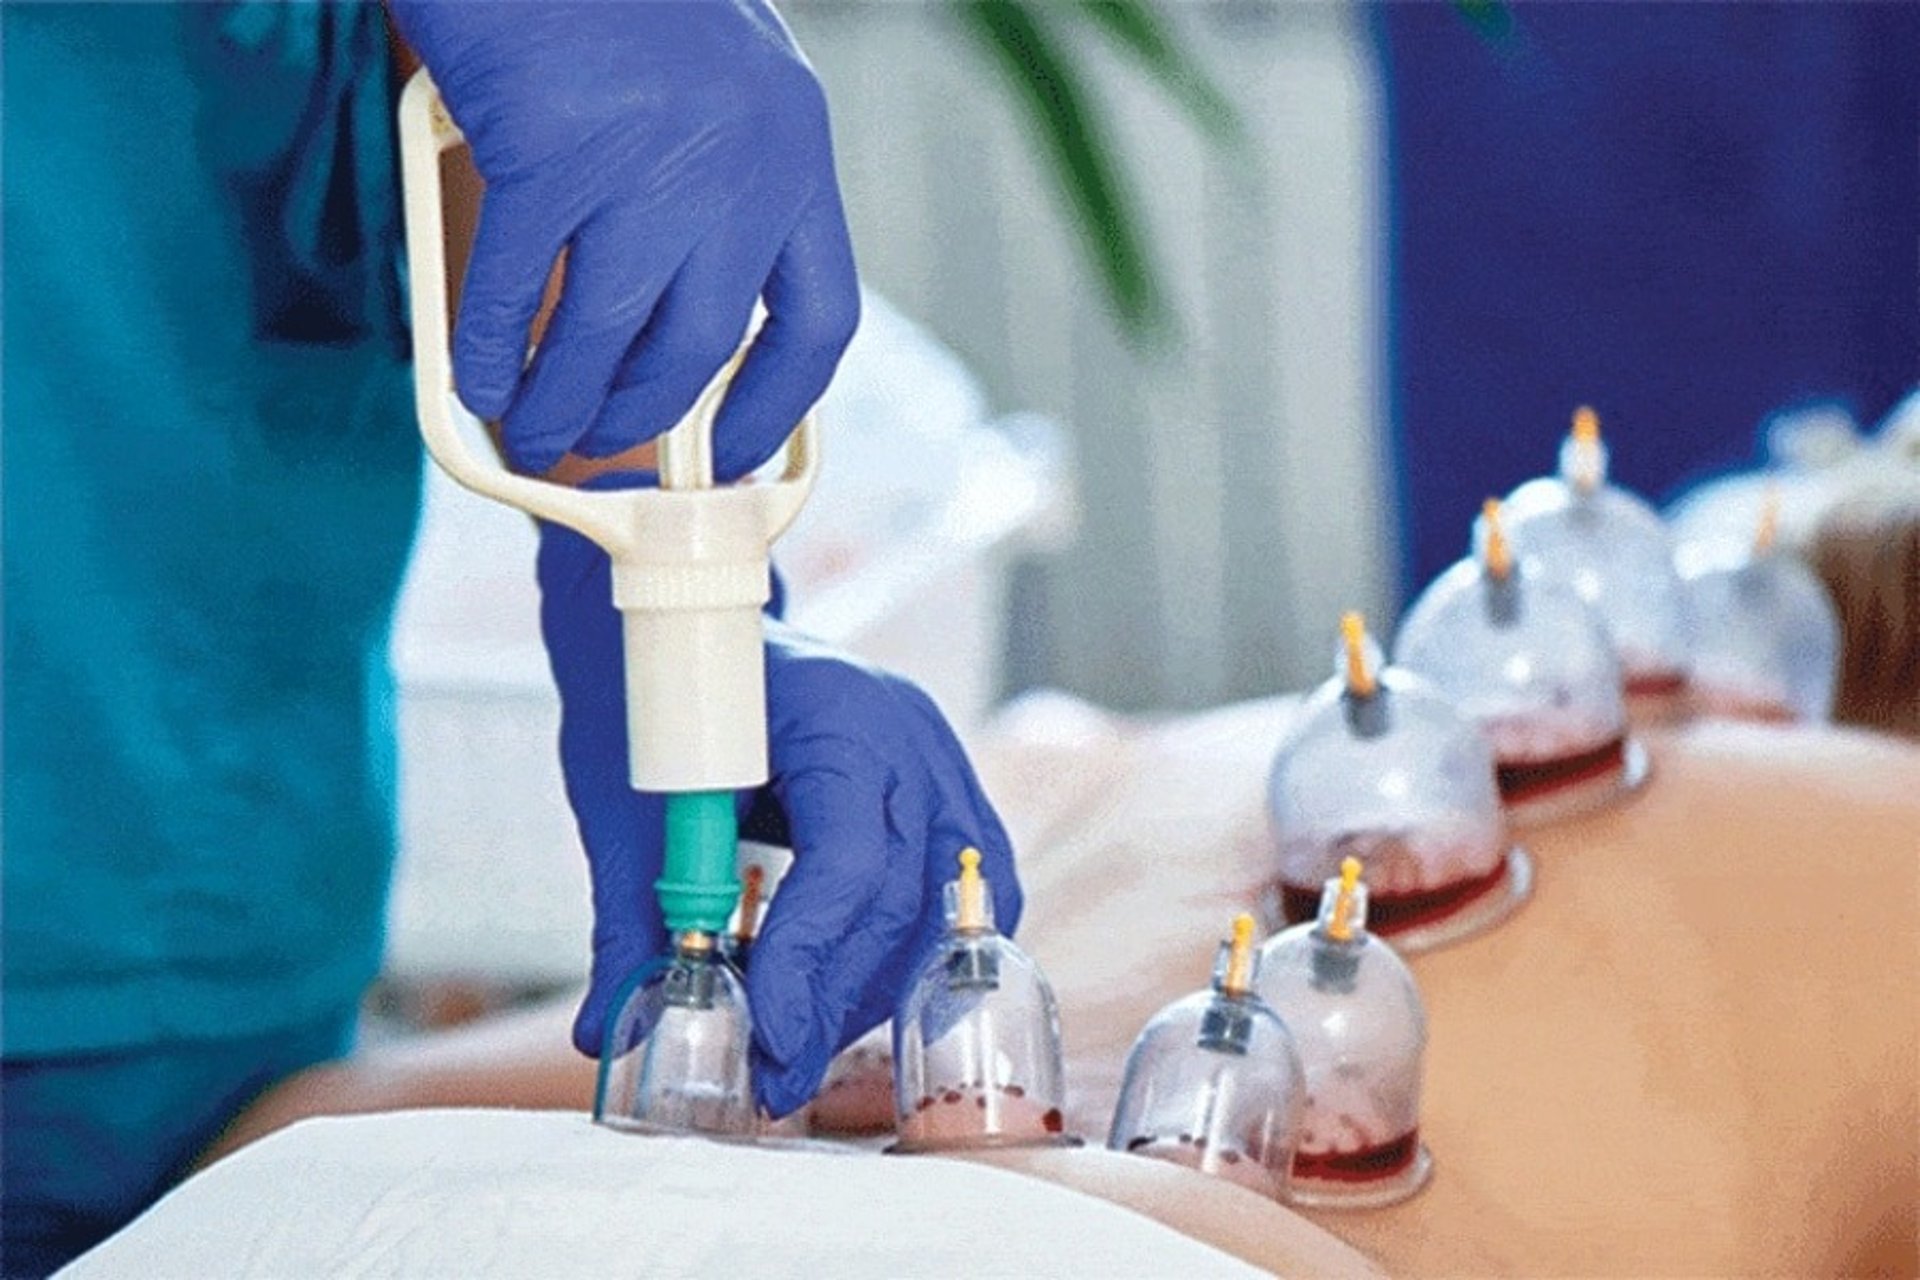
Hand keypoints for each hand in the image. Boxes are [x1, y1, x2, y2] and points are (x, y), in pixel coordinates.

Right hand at [390, 0, 859, 478]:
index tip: (733, 447)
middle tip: (601, 446)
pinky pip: (514, 289)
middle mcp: (739, 163)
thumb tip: (690, 314)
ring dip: (563, 405)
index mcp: (796, 149)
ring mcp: (645, 158)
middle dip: (644, 418)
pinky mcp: (547, 148)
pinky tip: (476, 382)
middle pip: (699, 346)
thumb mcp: (722, 84)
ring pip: (604, 336)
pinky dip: (489, 349)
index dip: (779, 404)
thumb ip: (726, 185)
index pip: (818, 319)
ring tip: (537, 437)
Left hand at [538, 504, 1020, 1117]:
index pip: (852, 861)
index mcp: (838, 716)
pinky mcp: (941, 785)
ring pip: (945, 904)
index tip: (769, 1039)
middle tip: (778, 1077)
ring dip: (878, 987)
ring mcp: (938, 757)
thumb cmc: (651, 703)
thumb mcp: (628, 808)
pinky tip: (859, 994)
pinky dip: (917, 947)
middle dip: (839, 1000)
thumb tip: (607, 1034)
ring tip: (805, 1044)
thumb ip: (627, 920)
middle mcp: (908, 734)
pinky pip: (961, 885)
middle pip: (904, 896)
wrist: (677, 625)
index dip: (814, 961)